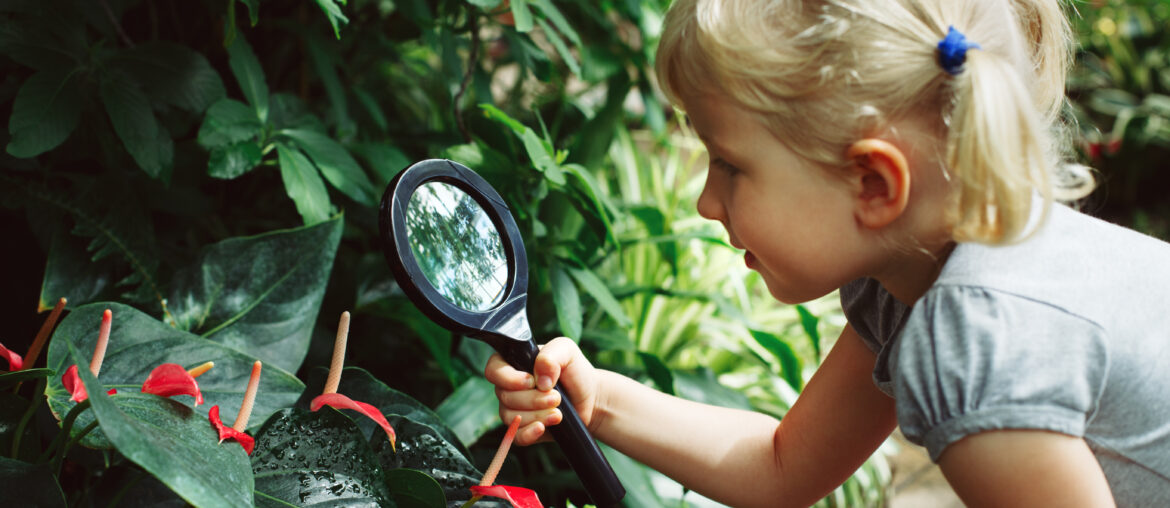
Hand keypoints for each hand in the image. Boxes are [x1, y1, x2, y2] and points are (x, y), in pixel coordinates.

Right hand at [483, 337, 599, 444]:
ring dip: (537, 415)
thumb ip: (550, 355)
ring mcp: (513, 409)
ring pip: (511, 417)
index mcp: (513, 363)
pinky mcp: (523, 428)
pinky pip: (515, 436)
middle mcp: (508, 386)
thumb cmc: (574, 370)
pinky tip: (543, 428)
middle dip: (533, 399)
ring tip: (558, 412)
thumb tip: (538, 377)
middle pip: (504, 396)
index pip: (493, 370)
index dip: (508, 378)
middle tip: (557, 397)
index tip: (531, 381)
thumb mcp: (567, 351)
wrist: (589, 397)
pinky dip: (529, 433)